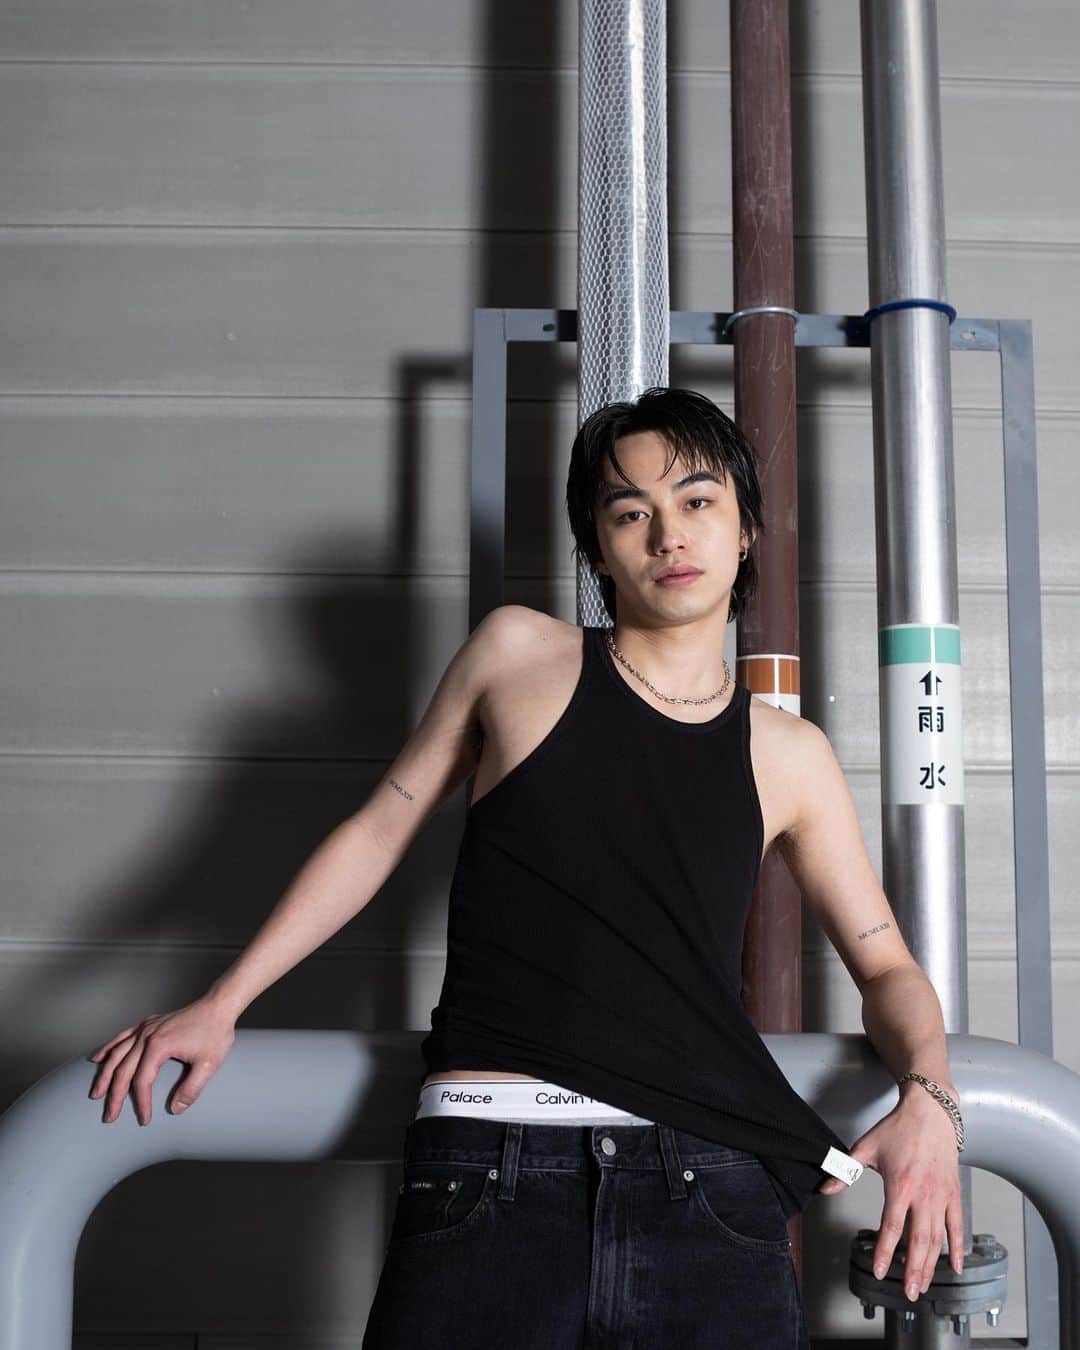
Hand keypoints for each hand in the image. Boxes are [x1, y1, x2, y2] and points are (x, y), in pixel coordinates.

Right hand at [87, 994, 236, 1125]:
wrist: (218, 1005)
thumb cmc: (215, 1032)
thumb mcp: (209, 1064)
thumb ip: (191, 1089)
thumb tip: (175, 1109)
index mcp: (158, 1046)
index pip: (142, 1081)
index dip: (142, 1103)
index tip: (144, 1119)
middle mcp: (146, 1036)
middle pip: (123, 1070)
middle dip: (114, 1096)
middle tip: (110, 1117)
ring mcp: (145, 1028)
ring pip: (116, 1054)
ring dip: (104, 1075)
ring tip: (96, 1094)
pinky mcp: (148, 1023)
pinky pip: (121, 1037)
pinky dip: (107, 1049)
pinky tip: (97, 1058)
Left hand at [817, 1087, 963, 1300]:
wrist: (930, 1112)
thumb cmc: (898, 1129)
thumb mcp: (866, 1147)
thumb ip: (846, 1170)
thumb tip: (825, 1187)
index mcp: (900, 1185)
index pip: (892, 1226)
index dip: (885, 1251)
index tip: (880, 1271)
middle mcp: (924, 1195)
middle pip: (919, 1240)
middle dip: (913, 1270)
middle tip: (909, 1293)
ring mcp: (942, 1196)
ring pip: (938, 1239)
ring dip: (932, 1265)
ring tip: (924, 1285)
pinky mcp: (954, 1194)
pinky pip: (957, 1226)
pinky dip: (958, 1248)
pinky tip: (955, 1266)